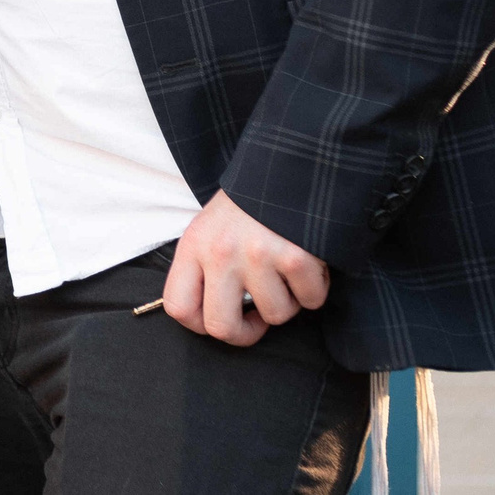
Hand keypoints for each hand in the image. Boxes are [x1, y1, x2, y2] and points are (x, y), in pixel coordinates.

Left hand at [160, 190, 329, 345]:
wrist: (289, 162)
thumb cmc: (249, 204)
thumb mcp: (211, 226)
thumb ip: (204, 267)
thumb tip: (208, 316)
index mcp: (194, 244)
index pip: (179, 307)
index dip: (200, 325)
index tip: (223, 316)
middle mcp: (221, 252)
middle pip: (222, 327)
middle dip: (245, 333)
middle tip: (258, 317)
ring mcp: (257, 256)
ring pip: (275, 315)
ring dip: (287, 300)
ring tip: (286, 271)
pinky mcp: (294, 257)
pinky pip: (310, 300)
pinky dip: (315, 288)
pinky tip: (309, 263)